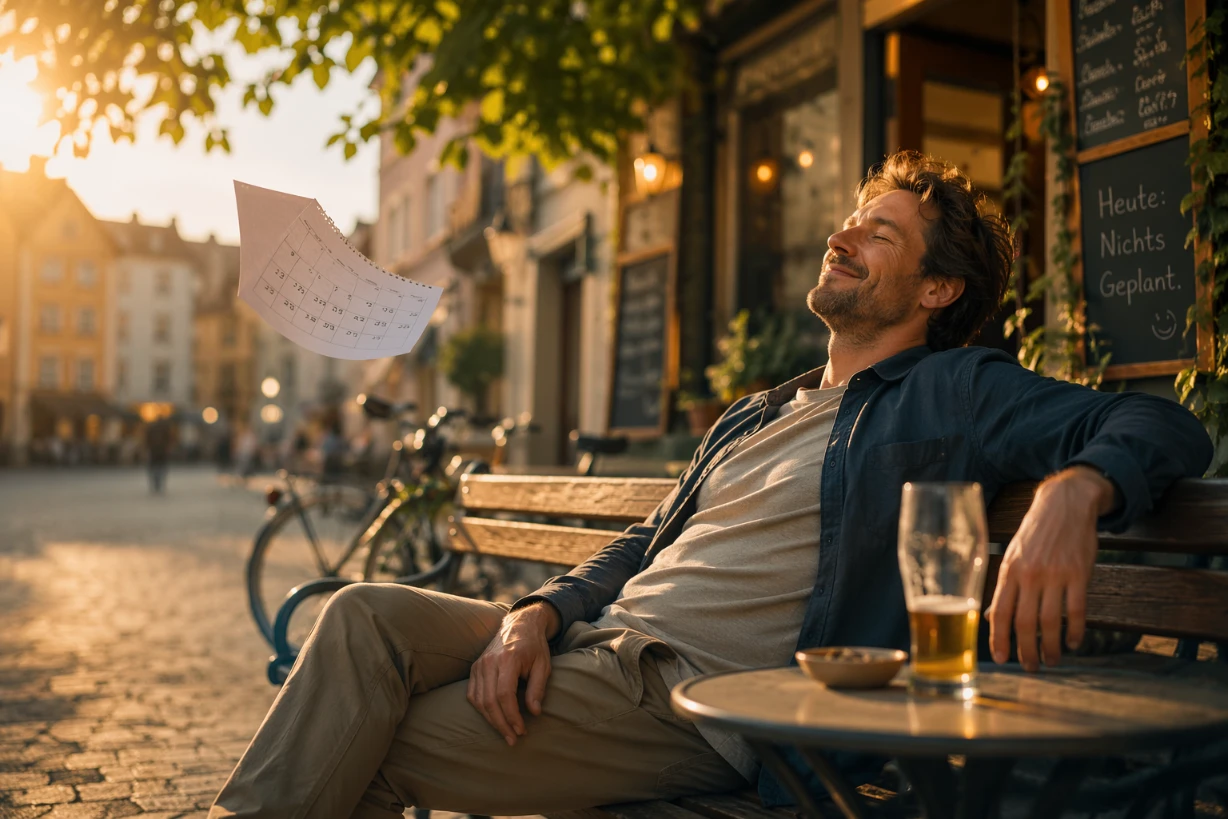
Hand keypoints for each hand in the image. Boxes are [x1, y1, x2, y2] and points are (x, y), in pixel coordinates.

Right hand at [466, 601, 559, 744]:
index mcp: (507, 659)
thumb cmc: (534, 646)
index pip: (504, 695)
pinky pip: (472, 694)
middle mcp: (489, 662)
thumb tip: (534, 713)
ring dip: (491, 720)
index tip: (521, 730)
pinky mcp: (475, 668)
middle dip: (501, 724)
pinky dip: (481, 709)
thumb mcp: (543, 665)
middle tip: (513, 739)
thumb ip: (537, 688)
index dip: (512, 716)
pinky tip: (492, 719)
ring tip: (505, 733)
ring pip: (479, 700)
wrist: (520, 624)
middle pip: (489, 701)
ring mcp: (479, 664)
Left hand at [986, 467, 1115, 670]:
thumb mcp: (1013, 557)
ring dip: (1052, 647)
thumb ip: (1005, 588)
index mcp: (1008, 571)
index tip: (1001, 659)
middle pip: (1025, 623)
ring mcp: (1055, 574)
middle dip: (1026, 651)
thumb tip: (993, 618)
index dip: (999, 639)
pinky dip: (1075, 631)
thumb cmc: (1035, 534)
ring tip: (1053, 661)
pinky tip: (1075, 643)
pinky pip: (1077, 610)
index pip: (1000, 612)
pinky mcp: (1079, 573)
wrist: (1064, 504)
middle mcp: (1029, 574)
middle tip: (1030, 668)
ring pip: (1051, 621)